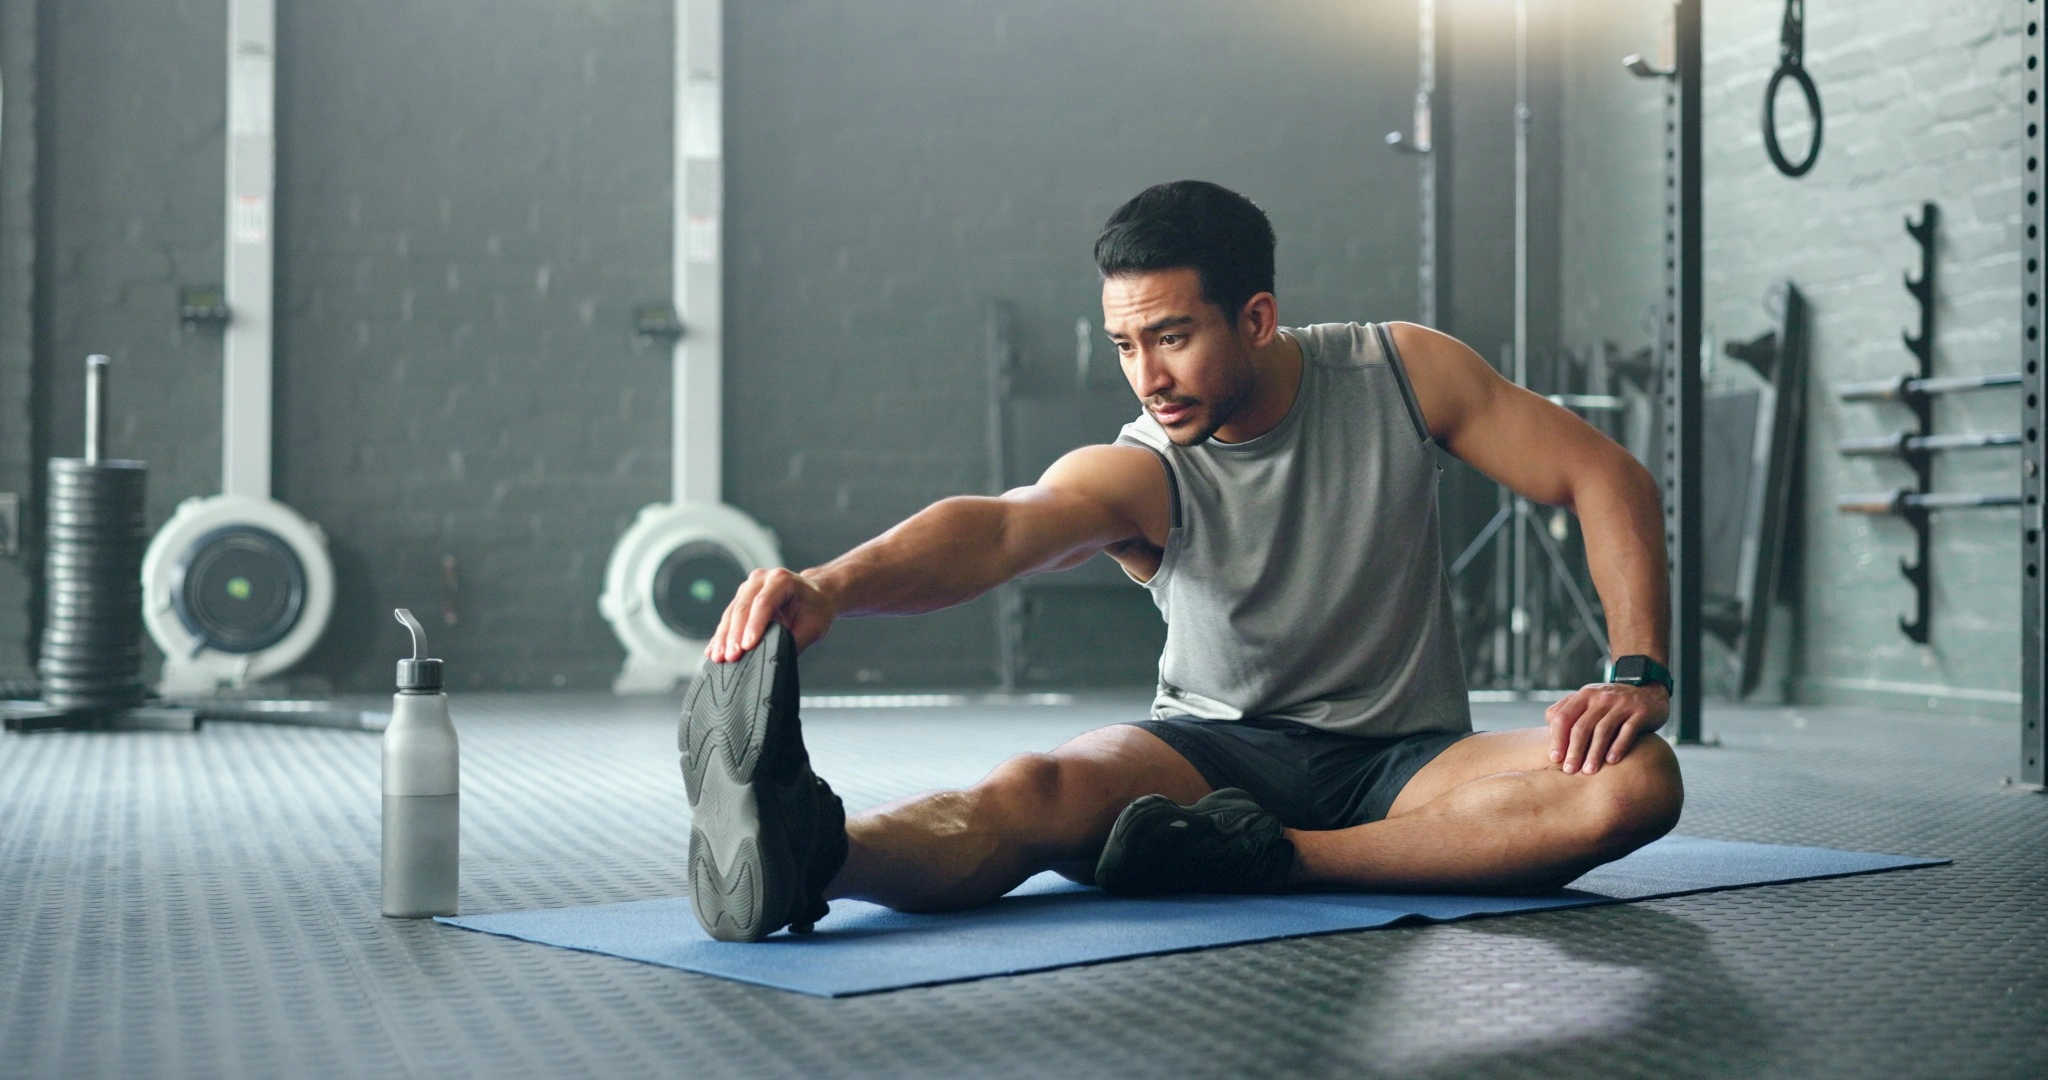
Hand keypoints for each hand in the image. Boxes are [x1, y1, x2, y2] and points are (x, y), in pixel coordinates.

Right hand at [706, 568, 837, 662]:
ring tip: (718, 657)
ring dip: (723, 637)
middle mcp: (761, 578)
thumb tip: (773, 658)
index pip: (764, 603)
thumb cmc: (816, 609)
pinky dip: (721, 635)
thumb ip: (794, 641)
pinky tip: (713, 650)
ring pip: (732, 613)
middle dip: (735, 635)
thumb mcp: (813, 627)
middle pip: (743, 607)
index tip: (747, 647)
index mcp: (782, 580)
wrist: (816, 596)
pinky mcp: (741, 598)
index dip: (754, 625)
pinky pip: (729, 617)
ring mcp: (749, 587)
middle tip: (730, 657)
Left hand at [1544, 681, 1669, 774]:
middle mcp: (1601, 697)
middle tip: (1569, 770)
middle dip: (1574, 751)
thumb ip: (1569, 711)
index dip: (1557, 738)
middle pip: (1581, 726)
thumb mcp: (1590, 701)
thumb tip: (1550, 731)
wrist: (1649, 691)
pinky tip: (1611, 761)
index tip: (1554, 759)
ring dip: (1594, 753)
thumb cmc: (1612, 704)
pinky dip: (1618, 747)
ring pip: (1603, 730)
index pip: (1563, 717)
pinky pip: (1627, 731)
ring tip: (1589, 771)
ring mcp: (1622, 703)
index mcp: (1585, 695)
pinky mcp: (1640, 712)